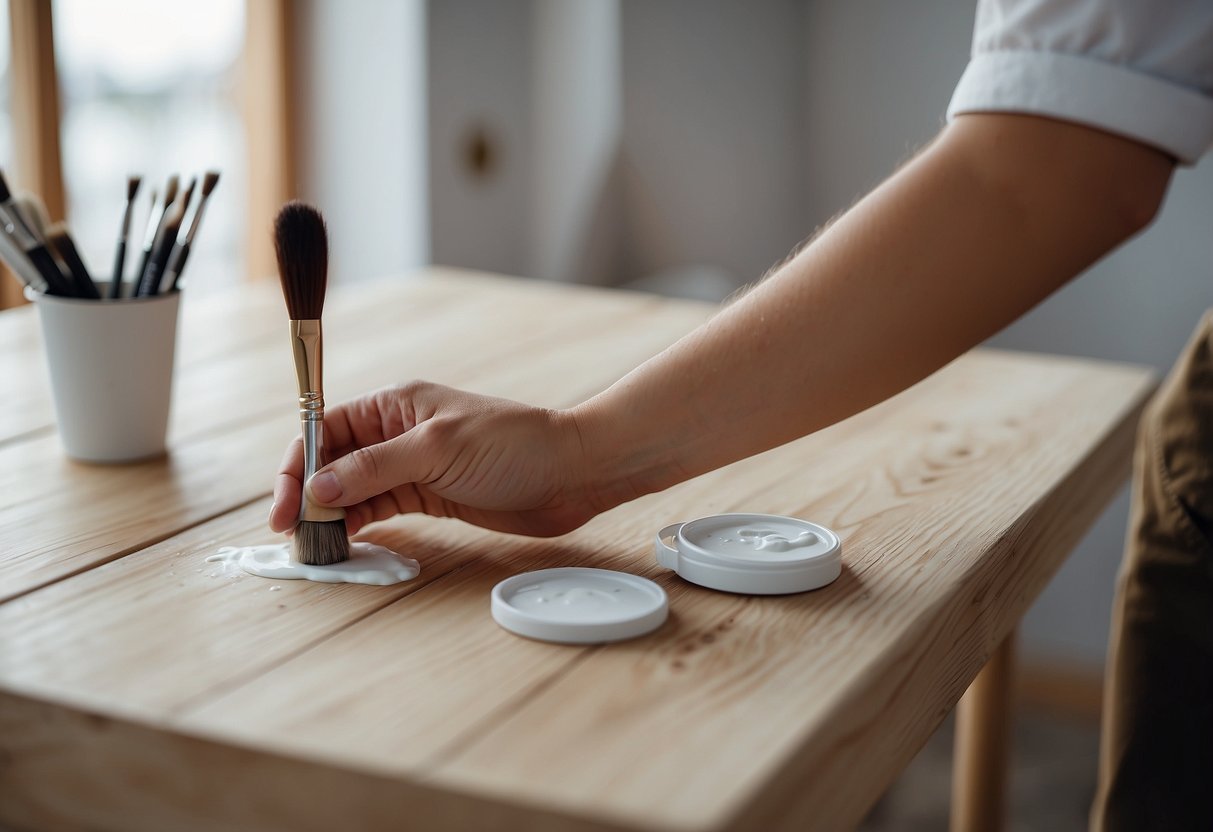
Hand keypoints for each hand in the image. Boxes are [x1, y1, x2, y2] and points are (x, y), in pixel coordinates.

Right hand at [269, 381, 600, 537]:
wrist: (572, 472)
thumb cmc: (513, 445)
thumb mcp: (437, 448)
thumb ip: (375, 468)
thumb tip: (317, 488)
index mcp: (394, 405)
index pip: (327, 429)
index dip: (298, 464)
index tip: (285, 503)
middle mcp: (397, 434)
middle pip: (334, 462)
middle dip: (308, 494)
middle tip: (293, 534)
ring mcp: (414, 467)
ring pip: (354, 490)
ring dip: (332, 515)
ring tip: (316, 546)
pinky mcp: (431, 497)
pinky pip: (381, 510)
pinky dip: (361, 526)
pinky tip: (347, 543)